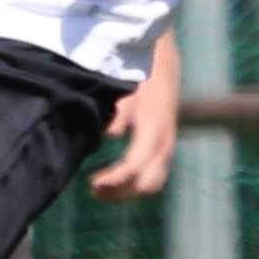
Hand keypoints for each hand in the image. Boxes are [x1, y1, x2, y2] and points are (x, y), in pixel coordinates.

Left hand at [90, 62, 178, 199]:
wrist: (162, 66)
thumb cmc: (138, 79)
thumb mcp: (125, 93)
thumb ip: (118, 115)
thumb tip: (110, 135)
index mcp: (153, 131)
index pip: (134, 167)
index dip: (114, 180)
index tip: (91, 182)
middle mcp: (164, 144)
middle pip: (146, 184)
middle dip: (120, 192)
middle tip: (94, 189)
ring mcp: (167, 148)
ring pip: (152, 184)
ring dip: (127, 192)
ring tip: (100, 190)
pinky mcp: (165, 149)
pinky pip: (154, 177)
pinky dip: (134, 185)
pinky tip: (112, 180)